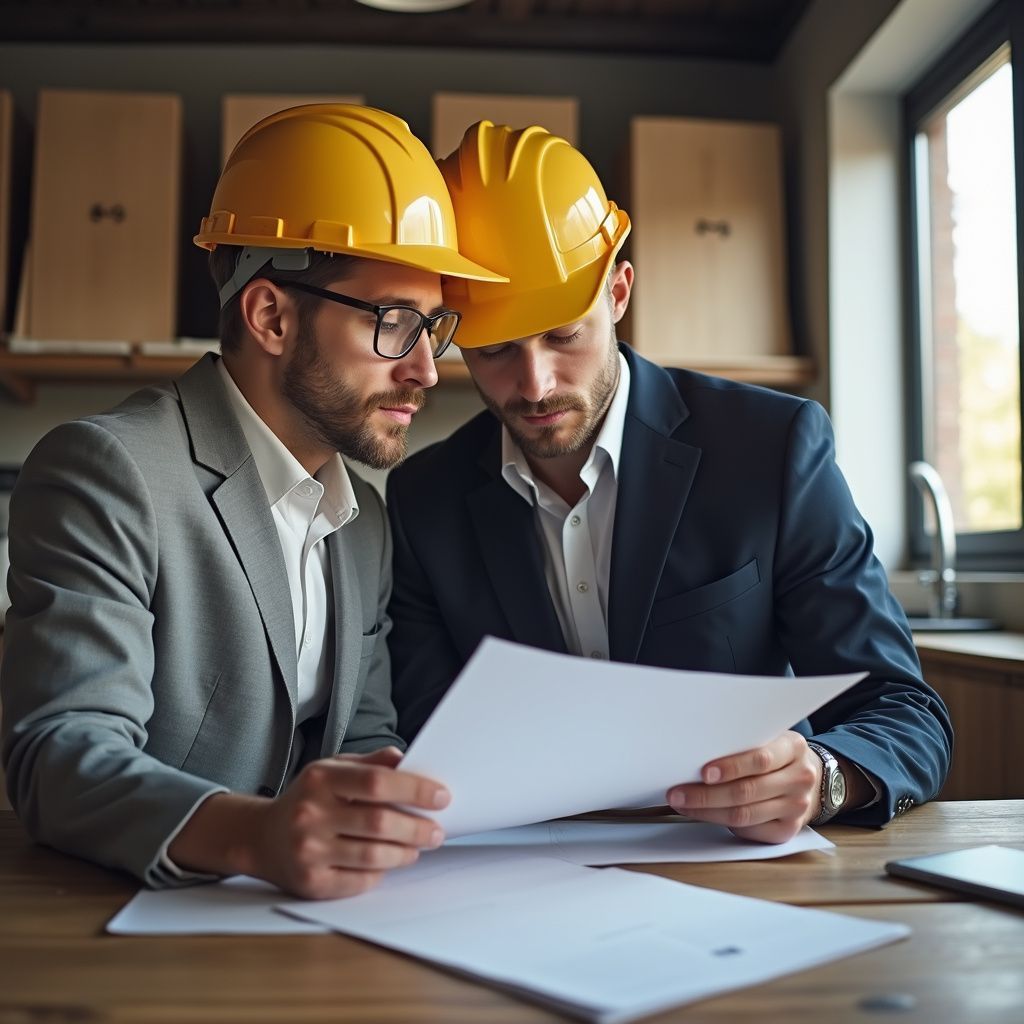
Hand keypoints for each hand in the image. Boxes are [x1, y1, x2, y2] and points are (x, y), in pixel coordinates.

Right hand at [170, 747, 449, 898]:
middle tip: (437, 830)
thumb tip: (404, 759)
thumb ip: (369, 764)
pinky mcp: (311, 883)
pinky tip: (390, 863)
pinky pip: (359, 881)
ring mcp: (309, 851)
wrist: (260, 837)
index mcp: (321, 779)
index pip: (377, 782)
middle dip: (416, 828)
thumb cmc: (308, 799)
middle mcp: (311, 814)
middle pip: (379, 823)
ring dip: (405, 853)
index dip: (414, 789)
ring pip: (373, 856)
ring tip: (419, 846)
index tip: (441, 796)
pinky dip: (382, 872)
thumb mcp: (332, 769)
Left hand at [665, 731, 819, 843]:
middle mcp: (800, 778)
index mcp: (793, 748)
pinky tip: (703, 815)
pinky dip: (721, 823)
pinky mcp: (787, 830)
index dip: (731, 767)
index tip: (704, 772)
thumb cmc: (776, 754)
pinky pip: (749, 830)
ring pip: (744, 814)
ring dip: (708, 811)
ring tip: (683, 804)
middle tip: (678, 793)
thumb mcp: (768, 738)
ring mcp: (796, 807)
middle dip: (707, 794)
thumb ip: (743, 743)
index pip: (760, 760)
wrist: (806, 778)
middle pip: (747, 791)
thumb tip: (696, 752)